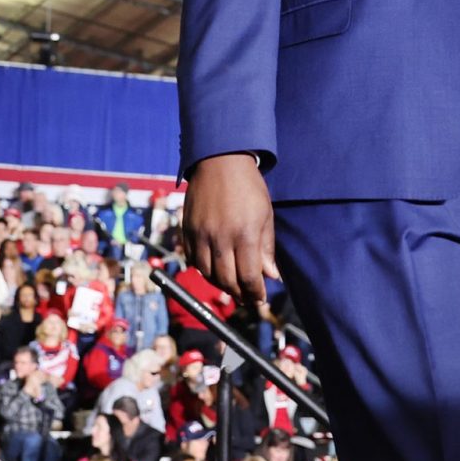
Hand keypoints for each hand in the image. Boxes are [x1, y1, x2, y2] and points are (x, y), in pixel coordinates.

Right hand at [183, 153, 277, 305]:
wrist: (220, 161)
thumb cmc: (248, 187)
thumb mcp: (265, 216)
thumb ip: (266, 249)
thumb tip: (272, 276)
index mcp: (245, 234)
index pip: (249, 277)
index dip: (255, 293)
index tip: (260, 299)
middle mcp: (220, 238)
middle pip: (227, 281)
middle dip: (239, 294)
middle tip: (247, 298)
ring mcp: (201, 234)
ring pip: (207, 274)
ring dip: (220, 285)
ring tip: (231, 286)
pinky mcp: (187, 229)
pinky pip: (193, 260)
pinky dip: (204, 271)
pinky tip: (214, 270)